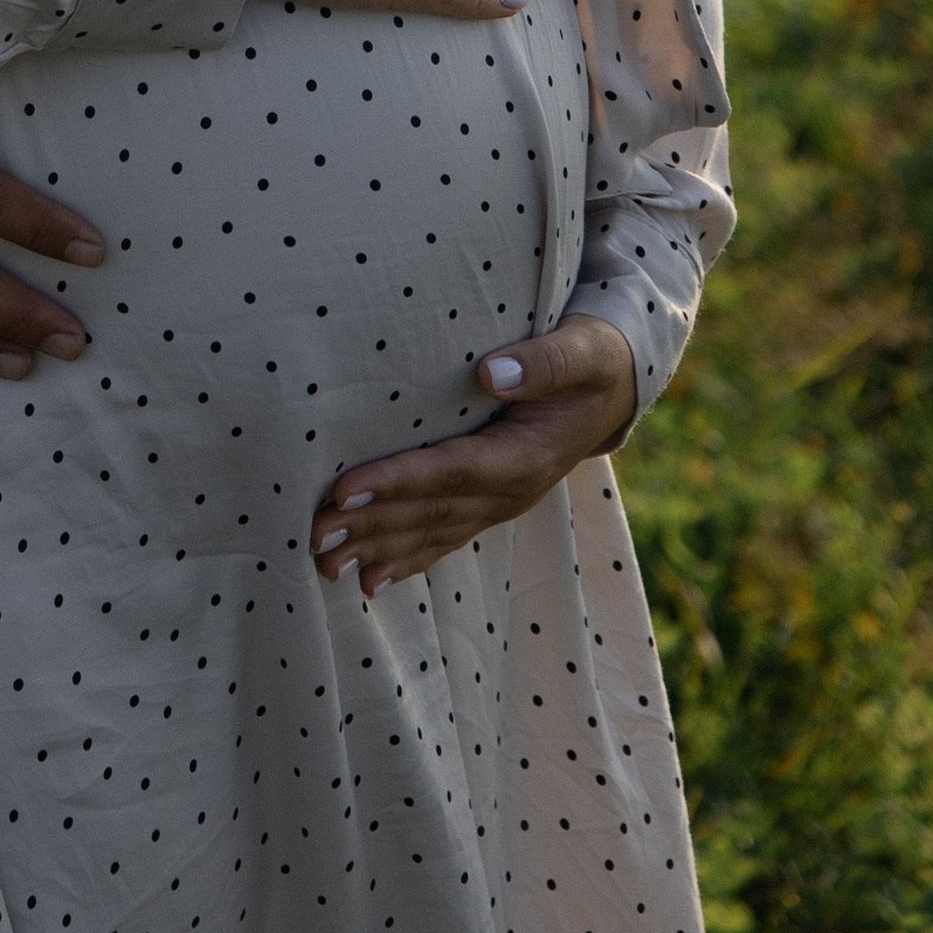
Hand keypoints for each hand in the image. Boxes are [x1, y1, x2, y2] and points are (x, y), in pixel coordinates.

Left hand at [311, 318, 638, 592]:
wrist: (617, 389)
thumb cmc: (594, 360)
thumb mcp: (582, 352)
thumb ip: (544, 363)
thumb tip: (491, 373)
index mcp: (527, 456)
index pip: (451, 472)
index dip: (397, 482)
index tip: (344, 489)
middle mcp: (512, 490)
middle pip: (432, 512)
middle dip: (371, 527)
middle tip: (315, 537)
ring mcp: (502, 504)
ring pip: (432, 532)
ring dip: (377, 549)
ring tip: (324, 563)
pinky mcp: (492, 505)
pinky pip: (446, 538)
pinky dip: (407, 560)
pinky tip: (370, 580)